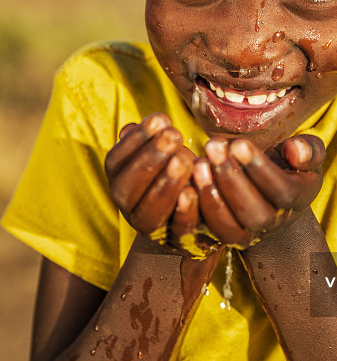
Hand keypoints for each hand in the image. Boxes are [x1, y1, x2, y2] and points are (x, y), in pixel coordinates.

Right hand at [105, 113, 193, 238]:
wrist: (196, 212)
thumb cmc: (176, 171)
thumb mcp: (162, 152)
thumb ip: (149, 141)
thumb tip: (129, 128)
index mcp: (119, 180)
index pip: (116, 161)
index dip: (136, 140)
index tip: (160, 119)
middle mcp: (127, 207)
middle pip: (127, 189)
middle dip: (150, 160)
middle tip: (174, 136)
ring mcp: (150, 228)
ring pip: (149, 212)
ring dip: (166, 184)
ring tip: (185, 159)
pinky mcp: (176, 241)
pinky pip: (177, 230)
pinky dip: (184, 211)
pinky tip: (193, 190)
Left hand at [194, 134, 324, 248]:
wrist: (275, 194)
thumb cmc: (290, 165)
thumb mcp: (308, 153)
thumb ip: (309, 150)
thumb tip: (295, 151)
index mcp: (299, 199)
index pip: (281, 190)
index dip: (259, 168)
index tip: (238, 144)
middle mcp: (277, 222)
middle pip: (255, 213)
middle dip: (231, 178)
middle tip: (213, 147)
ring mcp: (253, 234)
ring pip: (232, 227)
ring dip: (213, 195)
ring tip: (199, 163)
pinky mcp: (231, 237)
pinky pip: (214, 231)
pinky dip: (201, 208)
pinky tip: (190, 179)